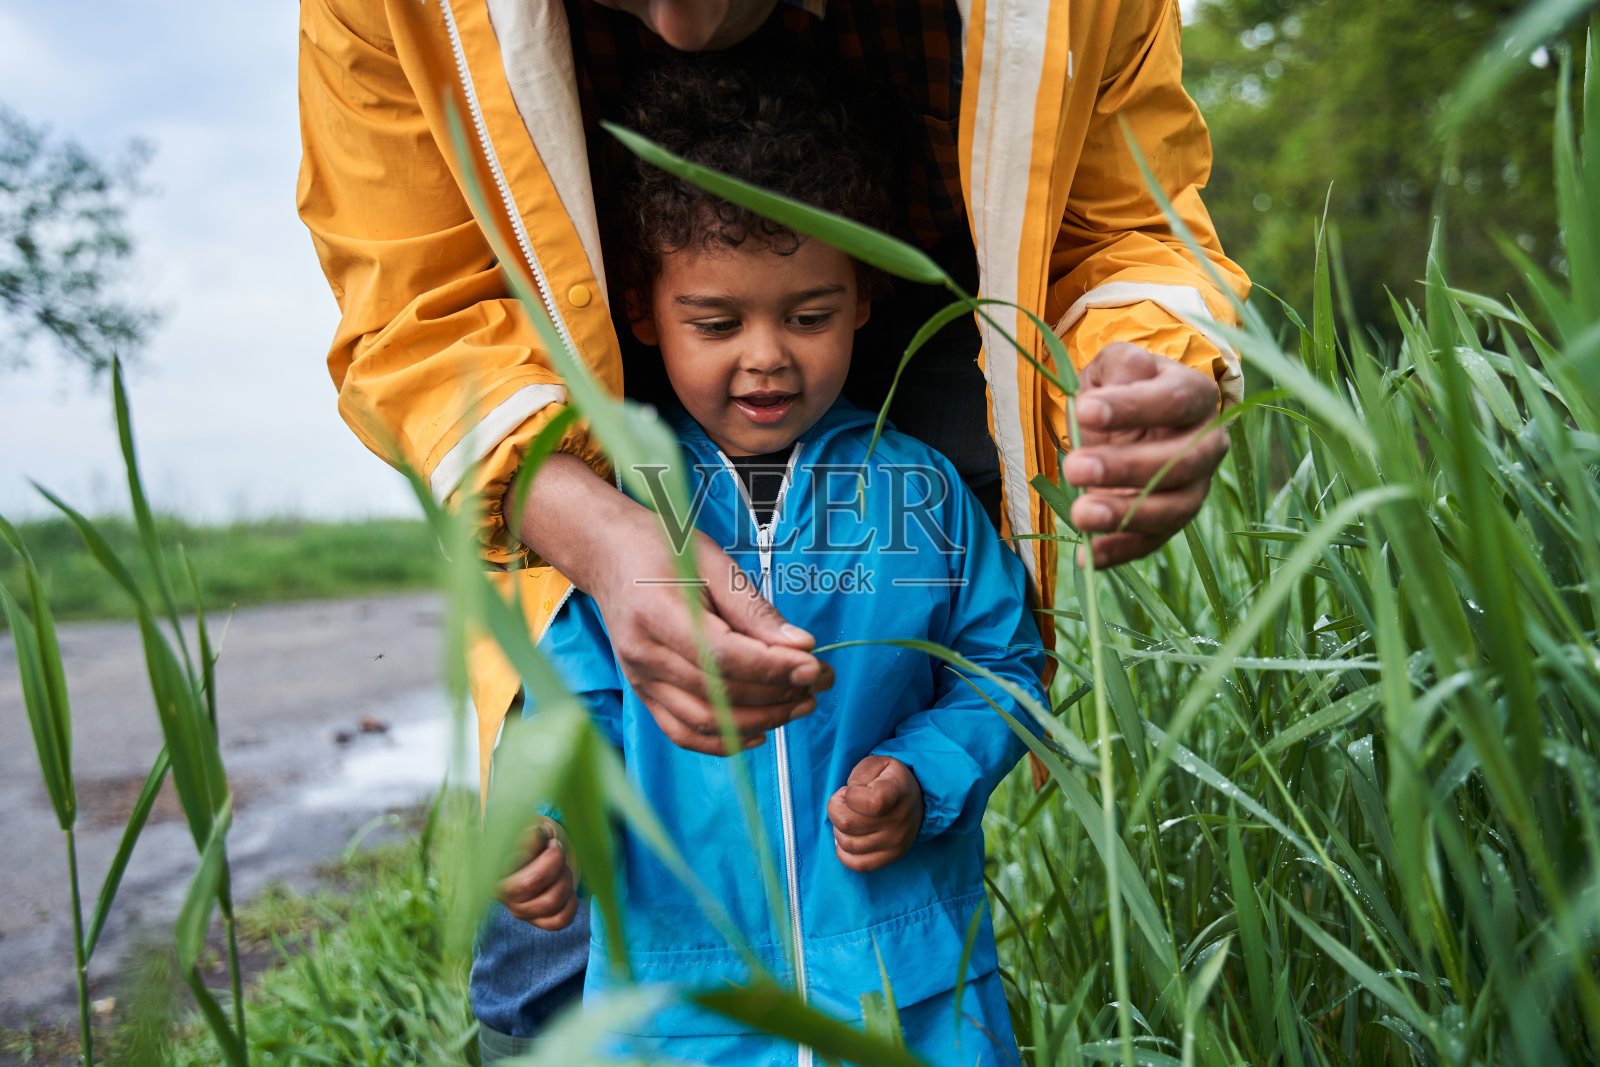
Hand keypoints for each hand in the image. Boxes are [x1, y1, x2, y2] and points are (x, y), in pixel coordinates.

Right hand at [497, 818, 578, 929]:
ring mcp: (517, 908)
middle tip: (557, 848)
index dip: (534, 842)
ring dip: (565, 880)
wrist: (548, 850)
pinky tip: (568, 890)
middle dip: (554, 862)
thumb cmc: (538, 834)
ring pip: (549, 902)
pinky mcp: (535, 920)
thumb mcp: (532, 825)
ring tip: (563, 868)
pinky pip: (559, 921)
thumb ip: (529, 832)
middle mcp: (499, 890)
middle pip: (528, 884)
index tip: (540, 833)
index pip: (510, 858)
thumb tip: (534, 835)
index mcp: (492, 863)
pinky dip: (571, 904)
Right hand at [511, 455, 832, 755]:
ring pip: (705, 721)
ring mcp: (640, 679)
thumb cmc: (664, 549)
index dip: (774, 668)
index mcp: (658, 613)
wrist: (609, 554)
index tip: (815, 667)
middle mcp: (643, 654)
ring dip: (760, 720)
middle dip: (778, 696)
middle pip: (718, 693)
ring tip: (799, 704)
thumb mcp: (714, 564)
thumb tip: (801, 647)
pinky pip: (684, 733)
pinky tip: (760, 733)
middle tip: (818, 684)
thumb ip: (755, 610)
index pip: (724, 656)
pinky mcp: (643, 693)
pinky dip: (724, 742)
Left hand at [826, 755, 923, 871]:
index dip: (850, 795)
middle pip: (847, 824)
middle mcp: (898, 821)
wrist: (917, 800)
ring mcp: (895, 843)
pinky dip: (843, 852)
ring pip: (847, 843)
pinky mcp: (891, 857)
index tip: (851, 790)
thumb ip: (859, 775)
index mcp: (896, 793)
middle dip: (835, 809)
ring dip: (838, 829)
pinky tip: (847, 837)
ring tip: (849, 817)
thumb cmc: (890, 779)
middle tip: (844, 803)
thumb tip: (847, 798)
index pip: (869, 802)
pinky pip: (857, 864)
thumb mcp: (878, 762)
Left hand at [1060, 343, 1229, 566]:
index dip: (1131, 408)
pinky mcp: (1171, 520)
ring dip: (1124, 515)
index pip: (1174, 401)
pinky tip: (1087, 555)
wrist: (1130, 418)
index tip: (1084, 410)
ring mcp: (1194, 487)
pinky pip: (1152, 541)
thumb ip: (1120, 367)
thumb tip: (1113, 389)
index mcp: (1196, 396)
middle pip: (1180, 462)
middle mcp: (1207, 444)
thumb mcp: (1118, 364)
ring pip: (1172, 509)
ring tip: (1079, 513)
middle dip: (1126, 467)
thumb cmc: (1123, 386)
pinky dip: (1119, 551)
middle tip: (1075, 466)